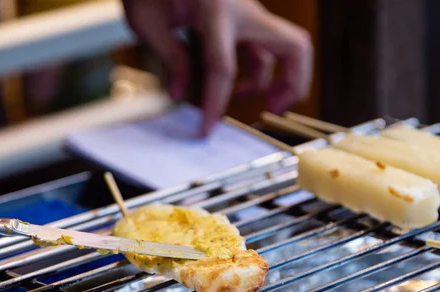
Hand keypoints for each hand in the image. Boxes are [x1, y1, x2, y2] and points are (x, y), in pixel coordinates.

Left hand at [122, 0, 312, 135]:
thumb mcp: (145, 17)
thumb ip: (168, 56)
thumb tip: (180, 94)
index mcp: (216, 9)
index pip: (223, 67)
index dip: (216, 104)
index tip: (206, 131)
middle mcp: (243, 9)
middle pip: (294, 47)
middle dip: (293, 84)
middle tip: (272, 110)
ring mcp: (248, 12)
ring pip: (285, 48)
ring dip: (277, 79)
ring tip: (250, 102)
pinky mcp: (244, 17)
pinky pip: (264, 48)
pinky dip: (259, 71)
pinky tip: (237, 88)